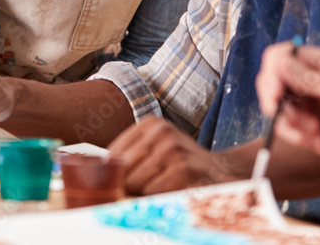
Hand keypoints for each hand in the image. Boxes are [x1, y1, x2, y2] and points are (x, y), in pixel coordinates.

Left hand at [108, 118, 233, 194]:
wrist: (220, 171)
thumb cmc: (180, 163)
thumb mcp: (156, 147)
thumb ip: (129, 155)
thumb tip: (99, 172)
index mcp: (150, 123)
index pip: (113, 152)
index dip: (113, 172)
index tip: (117, 180)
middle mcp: (161, 131)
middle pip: (122, 168)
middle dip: (127, 183)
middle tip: (144, 185)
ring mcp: (172, 148)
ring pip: (135, 181)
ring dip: (144, 191)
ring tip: (161, 184)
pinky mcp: (183, 169)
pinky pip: (151, 191)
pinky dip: (157, 196)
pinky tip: (171, 189)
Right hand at [255, 43, 319, 177]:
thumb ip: (308, 78)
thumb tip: (280, 62)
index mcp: (311, 61)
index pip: (277, 56)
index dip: (271, 73)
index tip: (277, 95)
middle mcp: (299, 76)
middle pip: (267, 80)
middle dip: (275, 102)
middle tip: (290, 117)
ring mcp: (295, 98)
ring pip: (271, 105)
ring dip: (290, 121)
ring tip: (314, 128)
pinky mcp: (294, 118)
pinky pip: (279, 125)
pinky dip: (293, 134)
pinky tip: (313, 136)